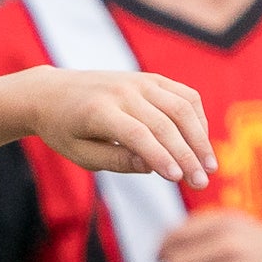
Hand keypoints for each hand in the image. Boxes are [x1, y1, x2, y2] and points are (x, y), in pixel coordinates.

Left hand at [29, 67, 213, 186]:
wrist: (52, 92)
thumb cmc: (64, 130)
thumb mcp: (80, 153)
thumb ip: (115, 160)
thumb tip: (152, 167)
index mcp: (99, 111)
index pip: (137, 135)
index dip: (160, 156)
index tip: (178, 179)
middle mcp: (123, 91)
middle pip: (165, 123)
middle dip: (187, 156)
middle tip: (201, 183)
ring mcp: (139, 81)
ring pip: (181, 107)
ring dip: (200, 138)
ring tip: (209, 167)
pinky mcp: (151, 78)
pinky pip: (184, 95)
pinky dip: (198, 118)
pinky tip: (202, 143)